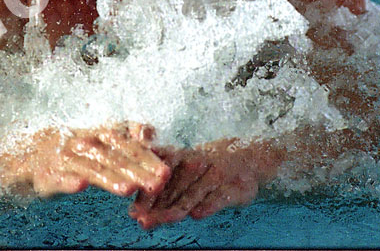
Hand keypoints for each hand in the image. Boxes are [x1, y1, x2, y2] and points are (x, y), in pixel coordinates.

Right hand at [3, 122, 169, 198]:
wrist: (26, 155)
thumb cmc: (71, 151)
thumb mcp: (97, 143)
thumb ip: (123, 141)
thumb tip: (151, 133)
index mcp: (98, 135)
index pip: (127, 144)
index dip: (147, 156)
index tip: (167, 168)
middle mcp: (83, 144)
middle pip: (114, 157)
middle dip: (137, 170)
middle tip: (159, 182)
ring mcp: (64, 159)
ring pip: (89, 168)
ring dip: (108, 177)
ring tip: (127, 188)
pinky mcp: (46, 175)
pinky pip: (57, 178)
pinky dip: (68, 181)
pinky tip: (79, 186)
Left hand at [129, 139, 284, 228]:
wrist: (246, 158)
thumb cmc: (207, 168)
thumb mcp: (185, 167)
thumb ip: (163, 186)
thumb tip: (133, 209)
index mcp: (181, 159)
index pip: (159, 178)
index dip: (146, 195)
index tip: (133, 211)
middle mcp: (196, 165)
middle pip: (172, 189)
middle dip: (155, 206)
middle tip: (141, 221)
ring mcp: (214, 176)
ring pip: (192, 195)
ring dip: (175, 209)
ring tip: (160, 221)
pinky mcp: (233, 188)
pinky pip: (219, 197)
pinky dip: (208, 205)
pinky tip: (197, 215)